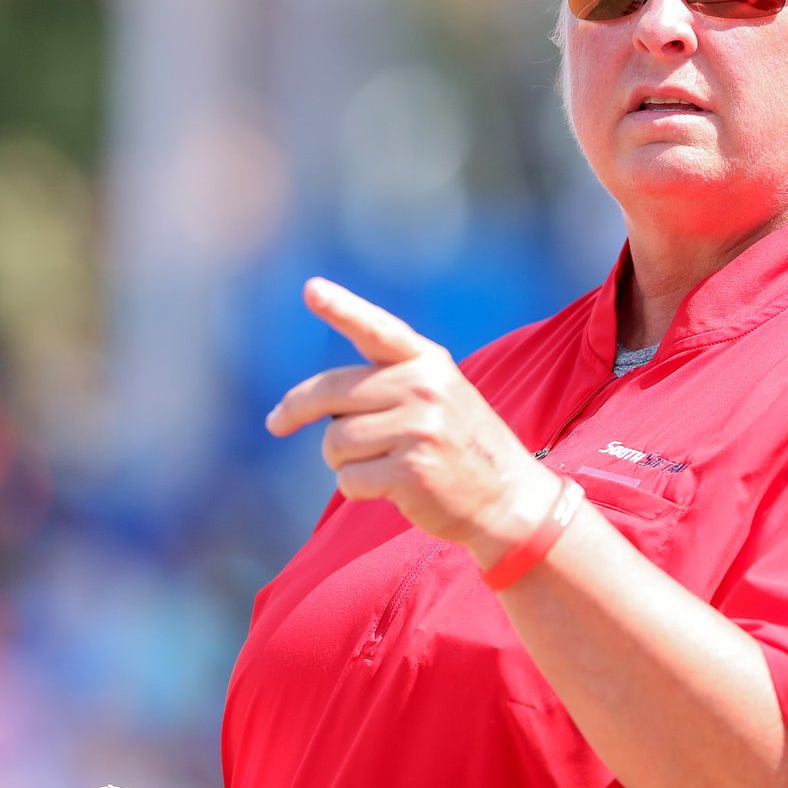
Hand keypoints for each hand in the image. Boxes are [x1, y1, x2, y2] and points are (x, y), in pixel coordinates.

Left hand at [266, 277, 559, 562]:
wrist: (510, 498)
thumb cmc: (460, 445)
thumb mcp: (437, 396)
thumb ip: (385, 385)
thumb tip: (307, 404)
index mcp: (429, 362)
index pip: (378, 329)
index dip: (343, 308)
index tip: (311, 289)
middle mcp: (424, 388)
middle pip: (331, 393)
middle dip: (296, 410)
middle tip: (276, 422)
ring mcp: (419, 429)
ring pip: (335, 441)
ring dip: (342, 459)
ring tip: (381, 462)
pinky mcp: (411, 472)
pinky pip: (348, 480)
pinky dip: (358, 488)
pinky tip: (393, 487)